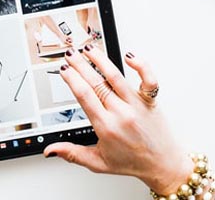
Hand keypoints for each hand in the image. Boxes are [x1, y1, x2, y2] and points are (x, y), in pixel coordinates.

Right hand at [43, 47, 193, 195]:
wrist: (163, 165)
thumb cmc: (132, 163)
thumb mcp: (98, 163)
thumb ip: (72, 154)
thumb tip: (51, 150)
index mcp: (106, 127)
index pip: (84, 96)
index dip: (72, 80)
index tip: (64, 70)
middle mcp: (121, 113)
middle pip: (96, 83)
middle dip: (80, 65)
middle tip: (70, 54)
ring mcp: (136, 105)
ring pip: (116, 77)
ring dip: (101, 60)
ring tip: (89, 49)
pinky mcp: (150, 100)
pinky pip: (148, 80)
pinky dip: (141, 66)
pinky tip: (129, 56)